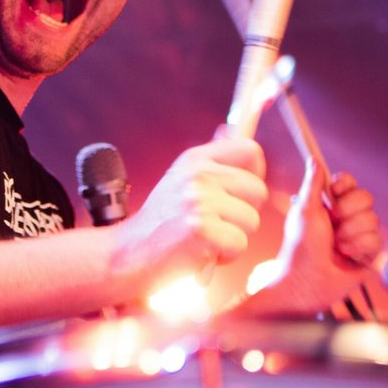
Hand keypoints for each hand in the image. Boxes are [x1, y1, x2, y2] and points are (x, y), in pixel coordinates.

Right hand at [110, 134, 267, 293]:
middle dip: (243, 214)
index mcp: (195, 160)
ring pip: (251, 221)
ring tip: (205, 239)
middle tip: (216, 224)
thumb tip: (229, 131)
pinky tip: (201, 253)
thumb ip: (209, 161)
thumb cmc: (160, 223)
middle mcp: (198, 175)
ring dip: (232, 238)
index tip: (241, 192)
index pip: (249, 151)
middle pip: (258, 191)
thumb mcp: (180, 181)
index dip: (254, 174)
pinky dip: (224, 257)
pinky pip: (239, 244)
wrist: (129, 255)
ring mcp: (199, 202)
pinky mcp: (202, 231)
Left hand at [245, 169, 381, 313]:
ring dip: (350, 234)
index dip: (346, 185)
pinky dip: (359, 248)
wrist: (306, 281)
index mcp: (331, 206)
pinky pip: (377, 241)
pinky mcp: (369, 255)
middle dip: (347, 212)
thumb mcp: (304, 211)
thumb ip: (312, 184)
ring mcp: (360, 236)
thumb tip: (314, 159)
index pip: (351, 184)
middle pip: (367, 198)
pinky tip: (346, 257)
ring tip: (336, 246)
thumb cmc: (300, 247)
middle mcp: (348, 219)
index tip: (335, 190)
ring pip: (374, 220)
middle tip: (332, 225)